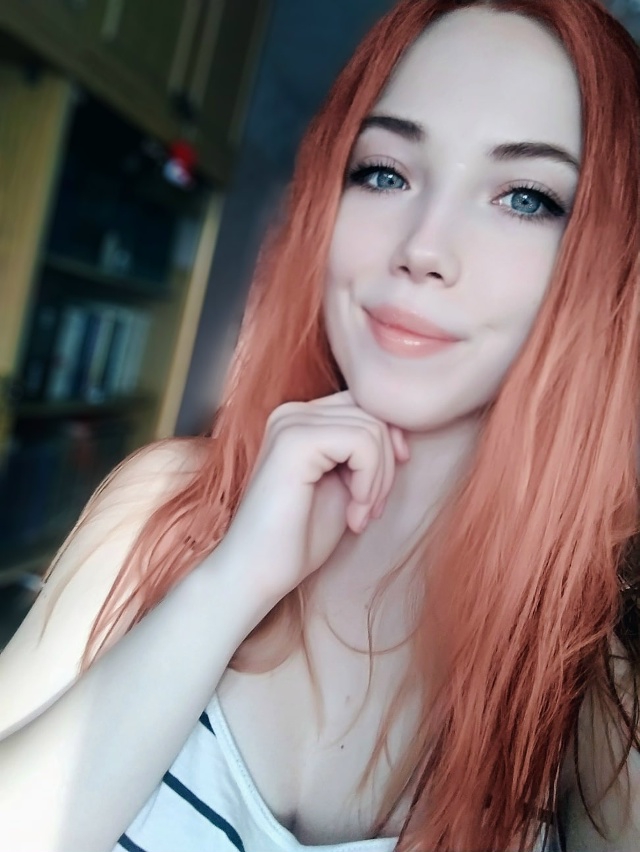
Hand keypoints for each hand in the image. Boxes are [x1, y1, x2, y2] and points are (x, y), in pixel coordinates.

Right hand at [219, 391, 409, 604]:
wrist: (257, 573)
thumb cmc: (299, 536)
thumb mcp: (343, 483)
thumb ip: (362, 451)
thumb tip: (400, 429)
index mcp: (300, 418)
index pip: (365, 404)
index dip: (387, 442)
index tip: (380, 490)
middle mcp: (292, 412)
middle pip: (373, 414)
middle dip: (385, 467)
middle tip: (369, 511)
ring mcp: (290, 423)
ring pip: (372, 430)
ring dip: (378, 481)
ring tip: (360, 516)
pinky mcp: (294, 441)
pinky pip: (362, 443)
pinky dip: (369, 482)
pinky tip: (353, 514)